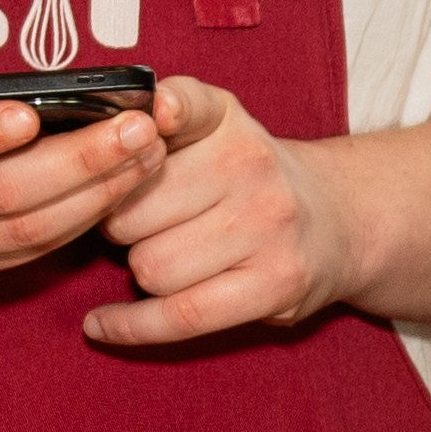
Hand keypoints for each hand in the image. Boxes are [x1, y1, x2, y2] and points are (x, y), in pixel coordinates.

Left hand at [88, 78, 356, 348]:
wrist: (338, 220)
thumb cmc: (249, 179)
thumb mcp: (217, 130)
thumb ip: (160, 124)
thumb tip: (92, 140)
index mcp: (228, 121)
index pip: (190, 106)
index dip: (168, 109)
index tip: (155, 115)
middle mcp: (253, 166)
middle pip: (134, 210)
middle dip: (121, 227)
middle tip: (143, 225)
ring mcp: (269, 227)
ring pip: (151, 267)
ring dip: (143, 271)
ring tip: (170, 257)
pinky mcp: (275, 284)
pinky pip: (180, 314)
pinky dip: (131, 325)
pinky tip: (101, 323)